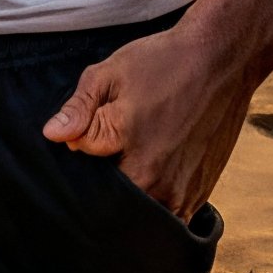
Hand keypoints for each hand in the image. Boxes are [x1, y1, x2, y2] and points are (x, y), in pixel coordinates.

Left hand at [40, 13, 263, 220]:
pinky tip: (154, 162)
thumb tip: (52, 135)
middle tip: (112, 145)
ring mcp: (182, 193)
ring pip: (142, 212)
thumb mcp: (110, 73)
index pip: (86, 181)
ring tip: (135, 152)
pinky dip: (155, 197)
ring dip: (132, 192)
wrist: (220, 59)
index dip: (78, 161)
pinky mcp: (199, 194)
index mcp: (131, 153)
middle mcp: (158, 182)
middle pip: (114, 203)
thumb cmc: (163, 61)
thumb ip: (80, 109)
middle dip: (104, 183)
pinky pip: (167, 214)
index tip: (83, 140)